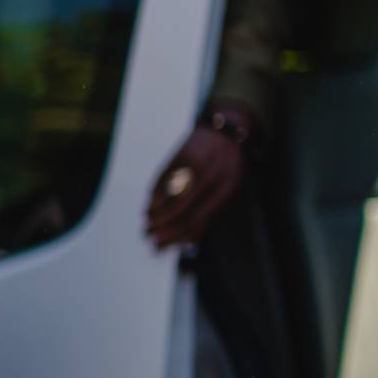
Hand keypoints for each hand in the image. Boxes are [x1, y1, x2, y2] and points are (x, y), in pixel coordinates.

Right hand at [144, 106, 252, 247]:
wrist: (226, 133)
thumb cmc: (229, 169)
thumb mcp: (230, 192)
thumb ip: (212, 215)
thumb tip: (188, 240)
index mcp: (228, 190)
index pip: (198, 220)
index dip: (177, 236)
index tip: (162, 245)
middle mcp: (212, 177)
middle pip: (181, 210)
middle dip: (162, 227)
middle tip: (150, 237)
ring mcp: (195, 164)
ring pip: (169, 195)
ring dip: (155, 213)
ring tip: (147, 223)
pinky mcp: (181, 153)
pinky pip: (163, 179)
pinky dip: (153, 195)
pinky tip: (150, 205)